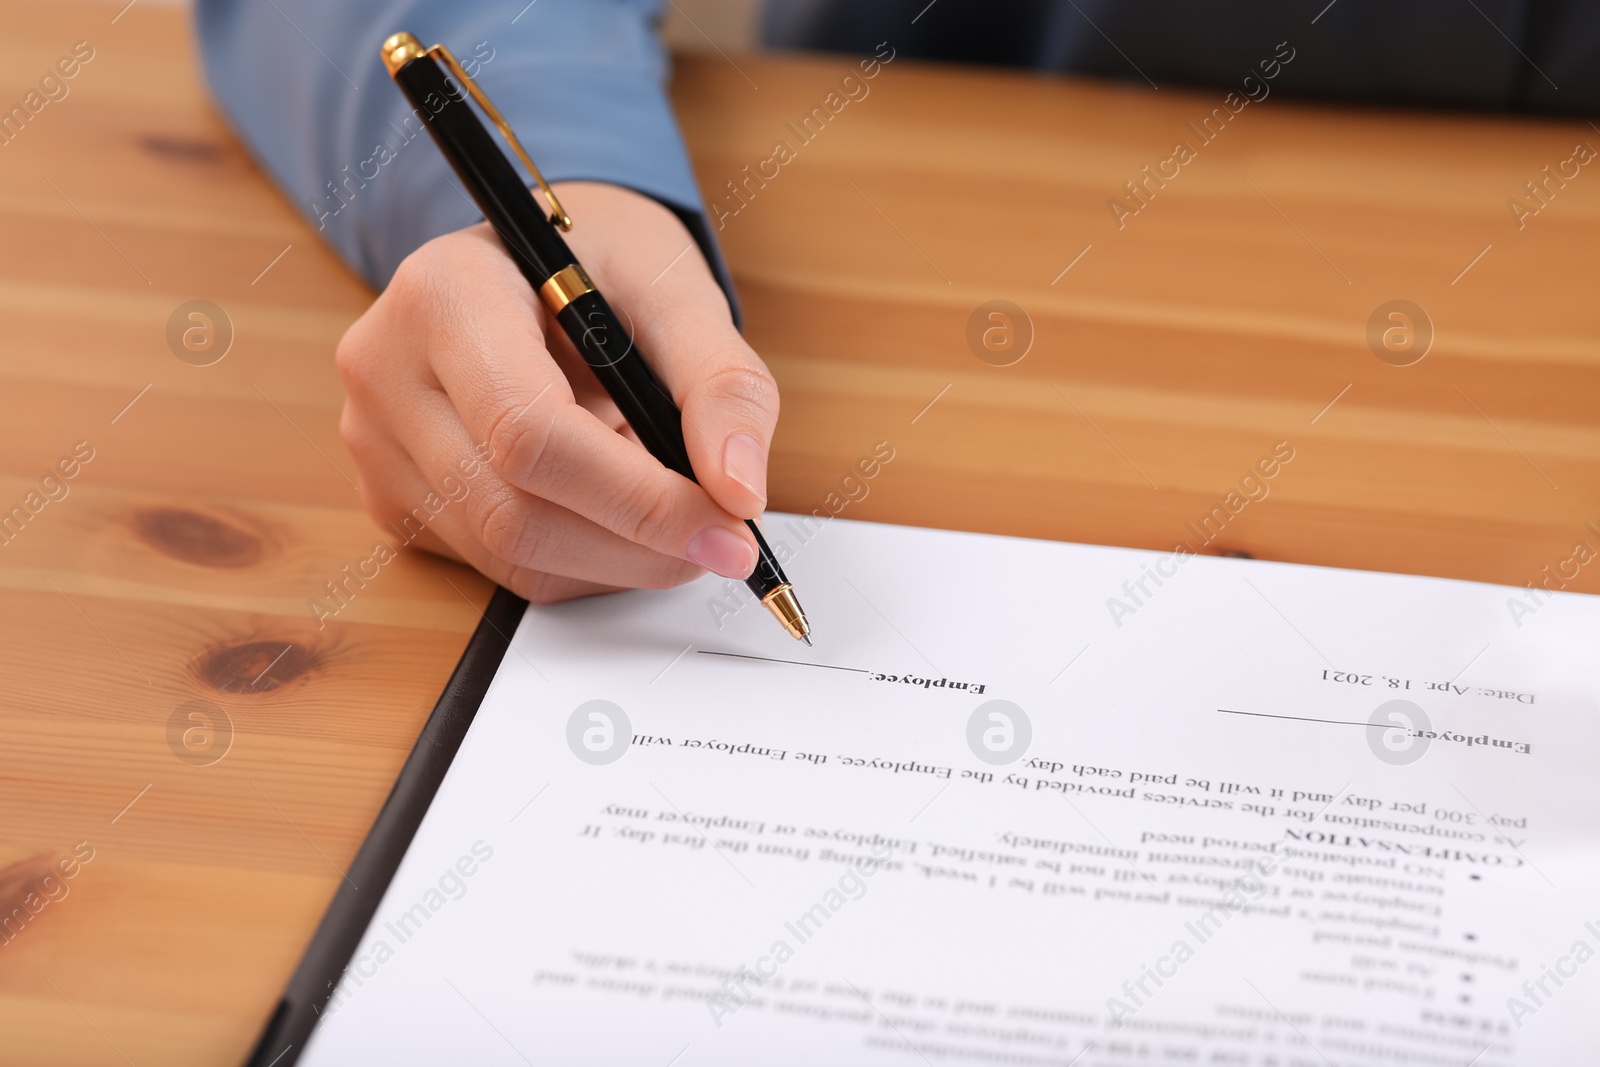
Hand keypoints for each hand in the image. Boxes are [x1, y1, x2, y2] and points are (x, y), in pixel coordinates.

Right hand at [335, 182, 777, 602]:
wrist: (538, 261)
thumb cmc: (605, 267)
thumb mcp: (679, 293)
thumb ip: (723, 386)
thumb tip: (740, 493)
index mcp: (446, 293)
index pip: (529, 432)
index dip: (639, 498)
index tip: (730, 526)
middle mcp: (386, 368)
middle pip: (512, 509)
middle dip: (638, 544)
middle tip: (724, 542)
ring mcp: (376, 441)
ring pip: (506, 553)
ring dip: (616, 560)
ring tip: (675, 513)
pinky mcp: (392, 497)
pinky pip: (497, 567)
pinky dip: (582, 564)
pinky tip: (621, 519)